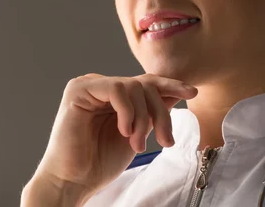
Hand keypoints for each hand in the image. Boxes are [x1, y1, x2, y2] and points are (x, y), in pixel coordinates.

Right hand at [32, 73, 197, 202]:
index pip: (145, 82)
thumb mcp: (135, 134)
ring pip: (133, 86)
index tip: (192, 92)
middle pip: (144, 84)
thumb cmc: (98, 162)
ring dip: (143, 117)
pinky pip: (116, 88)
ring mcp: (88, 85)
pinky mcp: (78, 90)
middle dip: (160, 112)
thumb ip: (150, 113)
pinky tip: (124, 131)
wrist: (72, 181)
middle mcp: (100, 86)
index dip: (170, 85)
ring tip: (137, 144)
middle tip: (164, 140)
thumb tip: (176, 93)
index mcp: (111, 95)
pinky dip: (127, 111)